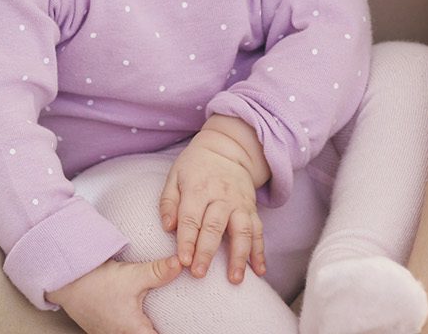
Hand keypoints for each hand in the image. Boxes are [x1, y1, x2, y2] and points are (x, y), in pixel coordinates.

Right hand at [45, 255, 182, 333]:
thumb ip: (159, 272)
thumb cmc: (96, 282)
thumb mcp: (132, 275)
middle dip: (158, 329)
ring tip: (155, 319)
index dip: (173, 333)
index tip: (185, 328)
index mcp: (134, 332)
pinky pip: (122, 333)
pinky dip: (133, 327)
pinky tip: (136, 317)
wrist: (66, 280)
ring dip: (145, 328)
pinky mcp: (102, 331)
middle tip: (172, 321)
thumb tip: (181, 264)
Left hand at [159, 128, 266, 282]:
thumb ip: (168, 202)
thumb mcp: (175, 176)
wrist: (227, 149)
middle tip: (199, 274)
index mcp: (198, 189)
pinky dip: (260, 252)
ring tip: (235, 279)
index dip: (186, 240)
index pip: (190, 218)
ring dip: (239, 256)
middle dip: (207, 252)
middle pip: (214, 227)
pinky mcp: (252, 209)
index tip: (183, 261)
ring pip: (242, 231)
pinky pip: (259, 232)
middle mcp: (221, 197)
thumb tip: (167, 227)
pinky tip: (259, 270)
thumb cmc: (195, 166)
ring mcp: (240, 204)